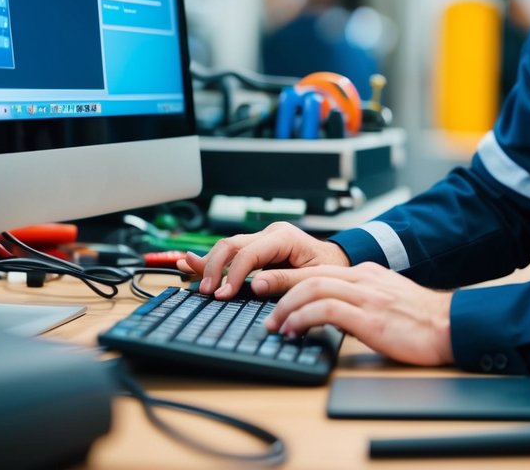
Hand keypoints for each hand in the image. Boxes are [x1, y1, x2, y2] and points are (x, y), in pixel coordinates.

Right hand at [175, 220, 349, 299]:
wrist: (338, 262)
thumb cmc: (330, 269)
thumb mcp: (313, 277)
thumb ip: (285, 280)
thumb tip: (255, 285)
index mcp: (284, 237)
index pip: (250, 253)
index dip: (233, 274)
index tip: (223, 295)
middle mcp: (270, 233)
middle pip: (232, 244)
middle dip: (215, 267)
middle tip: (207, 292)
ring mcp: (262, 239)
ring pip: (228, 246)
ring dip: (209, 263)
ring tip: (192, 277)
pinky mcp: (257, 248)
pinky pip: (232, 251)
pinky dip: (211, 258)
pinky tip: (191, 261)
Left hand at [262, 262, 454, 366]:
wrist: (452, 326)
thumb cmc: (421, 321)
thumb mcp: (386, 302)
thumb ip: (360, 301)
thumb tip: (334, 314)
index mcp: (366, 274)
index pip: (319, 269)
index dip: (289, 277)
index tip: (268, 286)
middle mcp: (363, 278)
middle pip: (309, 273)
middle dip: (278, 283)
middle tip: (254, 294)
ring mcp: (366, 295)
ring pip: (312, 288)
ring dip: (285, 305)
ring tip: (271, 323)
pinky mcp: (369, 316)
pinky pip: (325, 310)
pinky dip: (302, 318)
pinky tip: (293, 330)